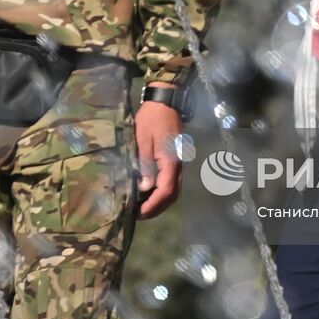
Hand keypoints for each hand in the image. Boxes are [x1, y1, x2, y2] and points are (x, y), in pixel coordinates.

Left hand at [135, 93, 182, 218]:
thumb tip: (144, 188)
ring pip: (173, 190)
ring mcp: (179, 164)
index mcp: (170, 162)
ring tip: (143, 207)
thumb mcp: (143, 140)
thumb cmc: (151, 120)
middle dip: (156, 208)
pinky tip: (150, 193)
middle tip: (139, 215)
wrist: (165, 103)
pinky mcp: (176, 160)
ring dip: (160, 201)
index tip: (138, 213)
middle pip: (171, 195)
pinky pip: (172, 182)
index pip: (165, 191)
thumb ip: (144, 164)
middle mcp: (179, 166)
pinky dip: (162, 192)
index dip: (152, 205)